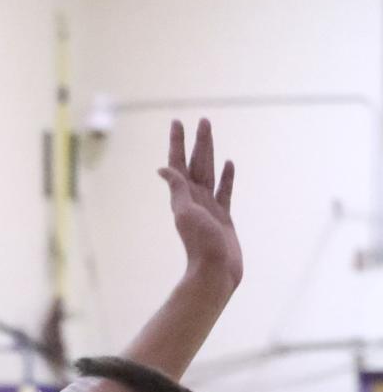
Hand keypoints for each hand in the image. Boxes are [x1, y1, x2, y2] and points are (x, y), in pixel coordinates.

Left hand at [159, 118, 241, 290]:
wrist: (215, 272)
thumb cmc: (200, 245)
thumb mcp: (186, 214)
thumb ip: (177, 191)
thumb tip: (162, 169)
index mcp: (184, 198)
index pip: (178, 164)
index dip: (177, 144)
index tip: (177, 122)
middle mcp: (195, 200)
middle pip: (196, 163)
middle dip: (198, 142)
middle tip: (202, 120)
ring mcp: (210, 207)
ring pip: (210, 172)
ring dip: (210, 153)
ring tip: (212, 134)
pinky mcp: (223, 216)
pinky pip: (225, 190)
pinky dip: (226, 176)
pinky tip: (229, 163)